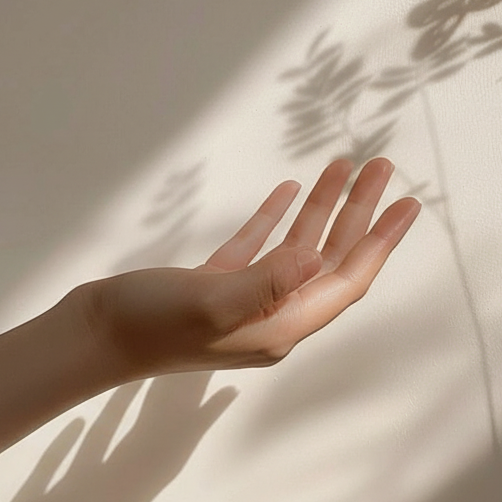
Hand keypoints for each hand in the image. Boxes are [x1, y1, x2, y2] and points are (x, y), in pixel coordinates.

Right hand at [75, 157, 420, 378]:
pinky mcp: (213, 287)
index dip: (380, 241)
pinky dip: (276, 219)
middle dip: (358, 213)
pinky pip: (258, 248)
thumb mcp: (212, 301)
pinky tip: (288, 190)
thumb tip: (314, 259)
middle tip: (381, 166)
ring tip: (343, 165)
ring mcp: (242, 301)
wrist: (92, 336)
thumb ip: (267, 281)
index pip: (346, 280)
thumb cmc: (150, 324)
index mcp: (281, 327)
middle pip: (329, 259)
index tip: (409, 203)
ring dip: (321, 208)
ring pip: (296, 249)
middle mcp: (271, 317)